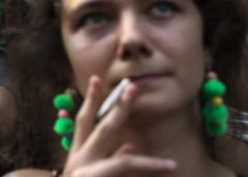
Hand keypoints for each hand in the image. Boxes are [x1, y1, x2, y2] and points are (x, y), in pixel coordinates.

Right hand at [61, 76, 176, 176]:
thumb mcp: (86, 173)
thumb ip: (110, 161)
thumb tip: (130, 146)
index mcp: (77, 156)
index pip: (84, 121)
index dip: (91, 100)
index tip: (99, 79)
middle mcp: (80, 163)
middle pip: (102, 130)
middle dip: (119, 109)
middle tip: (132, 88)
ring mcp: (88, 176)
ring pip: (122, 165)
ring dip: (148, 165)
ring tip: (170, 164)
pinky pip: (124, 173)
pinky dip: (146, 174)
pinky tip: (165, 175)